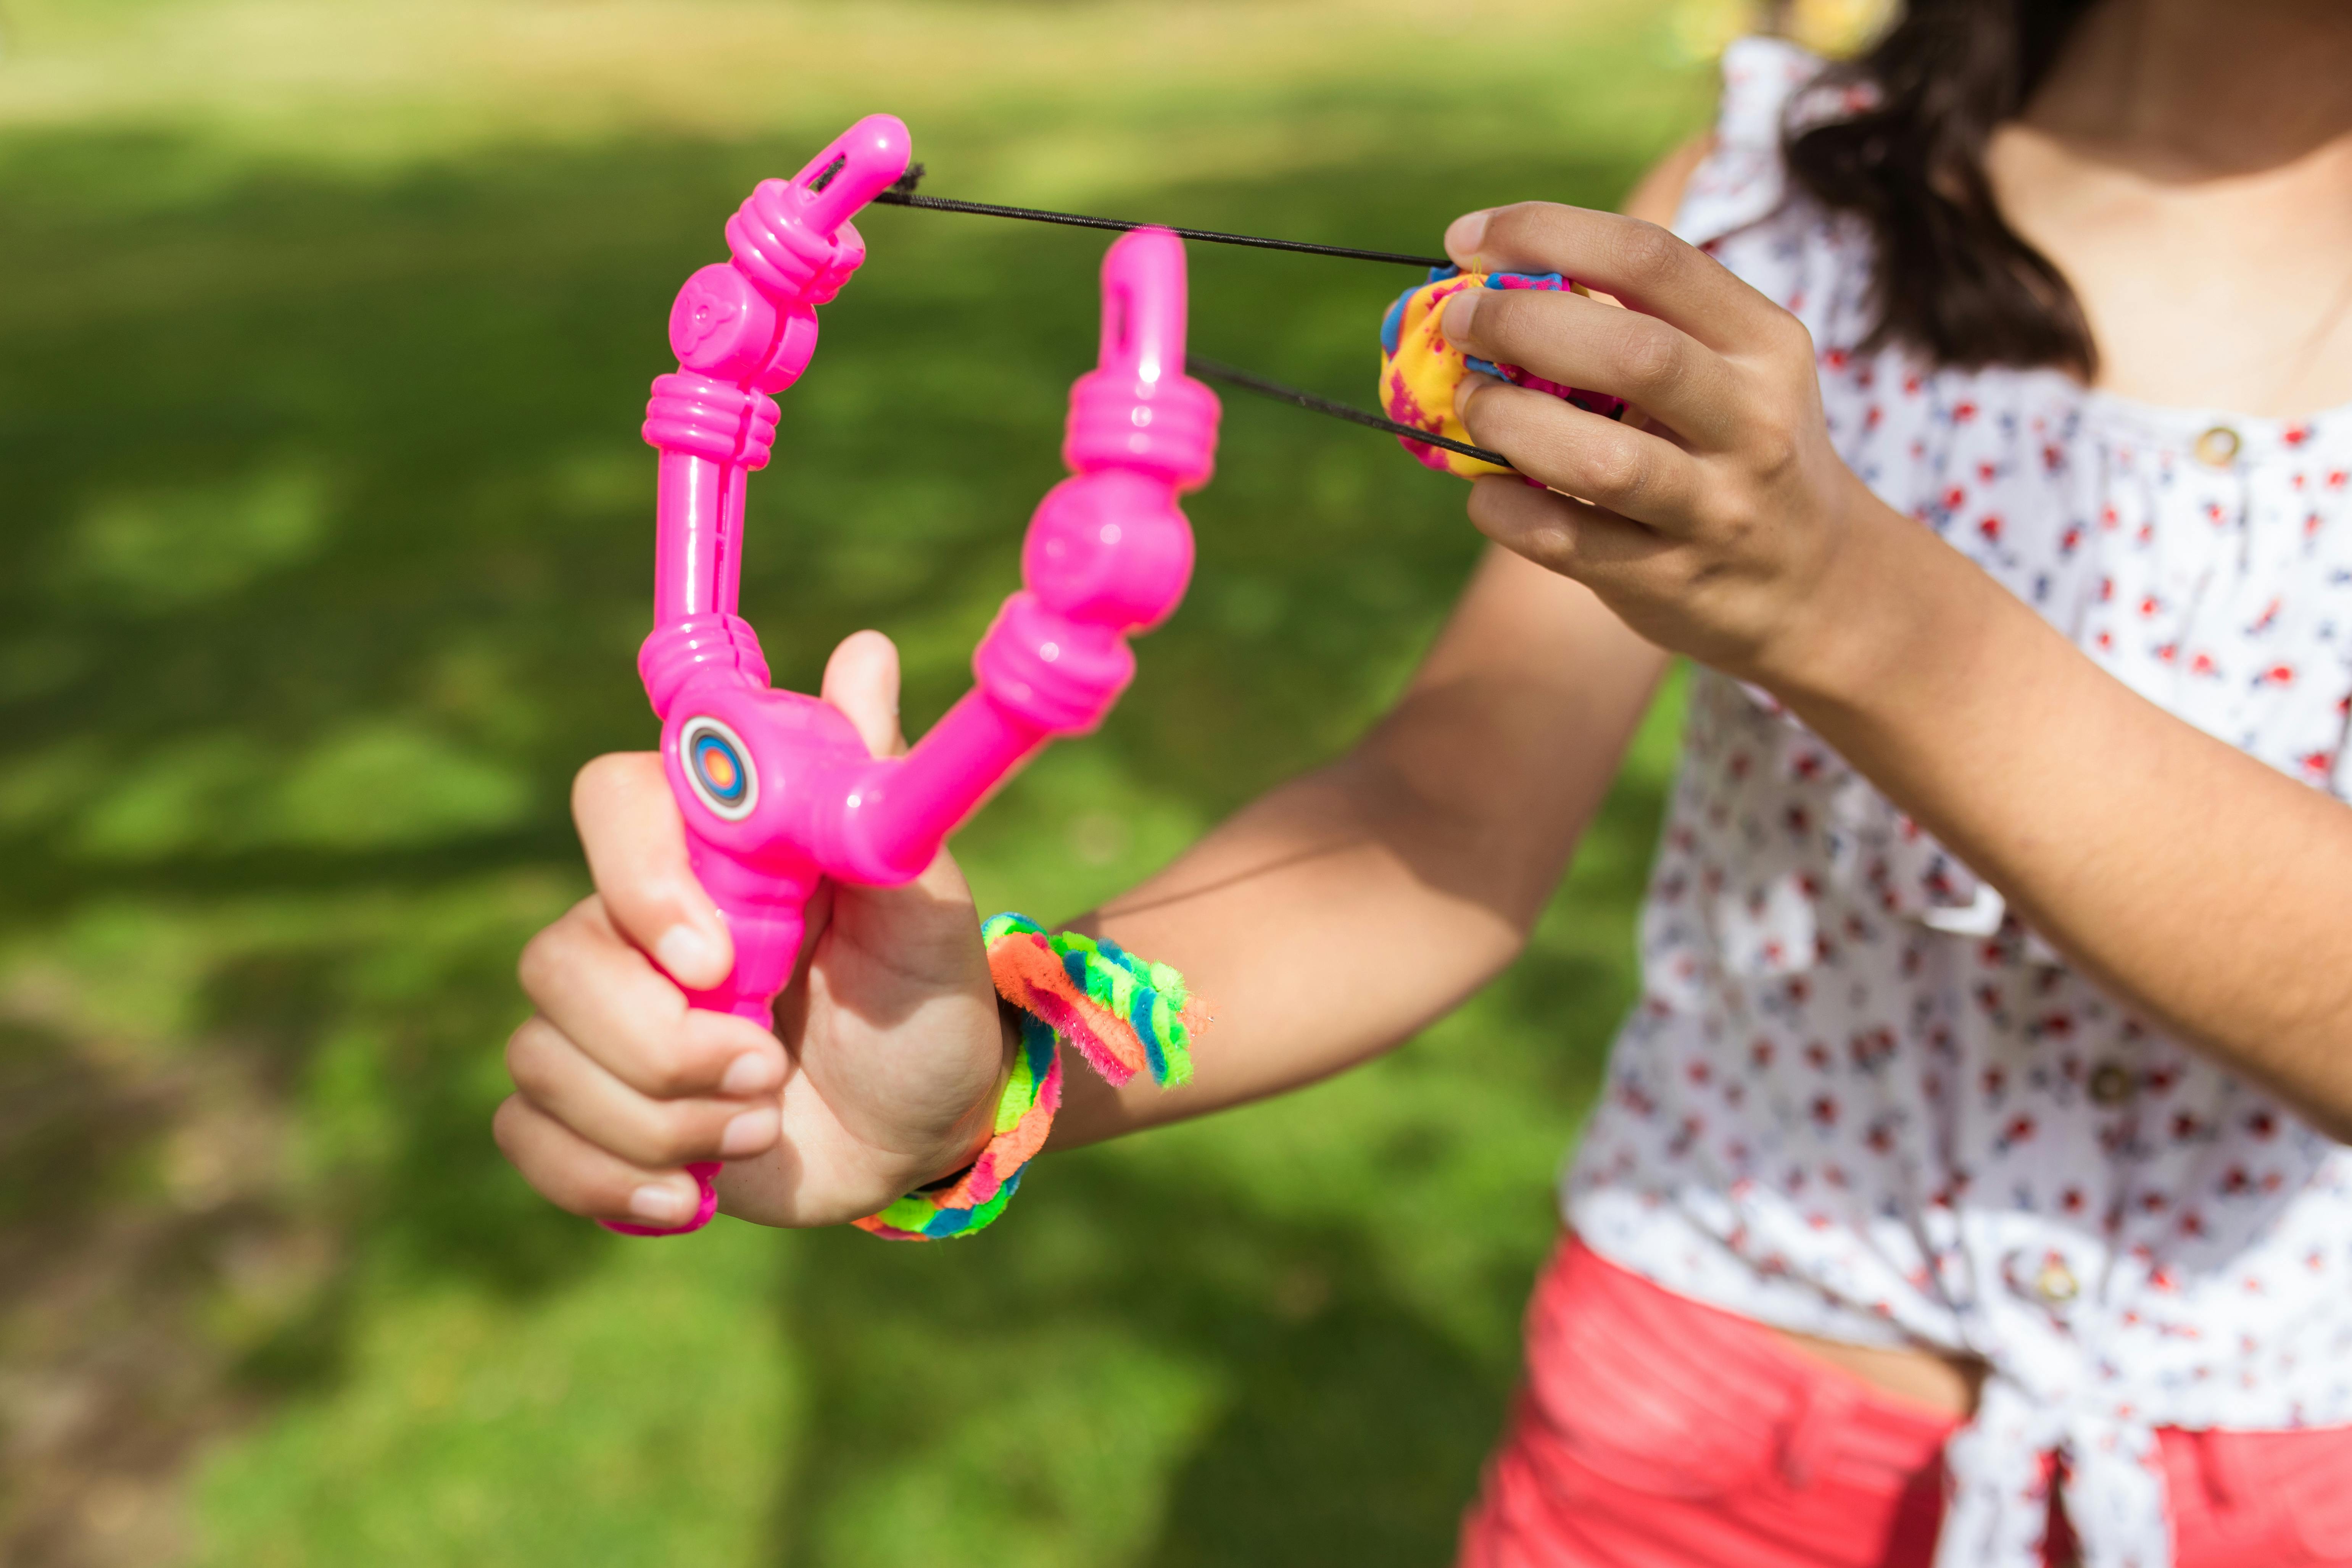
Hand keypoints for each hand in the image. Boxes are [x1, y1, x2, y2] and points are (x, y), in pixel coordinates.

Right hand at [495, 631, 1011, 1229]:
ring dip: (662, 1121)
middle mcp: (636, 920)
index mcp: (706, 847)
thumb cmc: (927, 993)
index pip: (610, 803)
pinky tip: (690, 1198)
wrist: (927, 1117)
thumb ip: (875, 796)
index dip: (639, 883)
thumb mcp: (923, 903)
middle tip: (770, 1071)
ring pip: (541, 1057)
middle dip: (663, 1044)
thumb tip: (867, 652)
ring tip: (763, 1127)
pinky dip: (605, 1179)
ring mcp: (603, 1017)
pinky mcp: (592, 1106)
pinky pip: (528, 1135)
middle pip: (555, 959)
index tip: (715, 959)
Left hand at [1439, 202, 1884, 689]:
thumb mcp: (1733, 368)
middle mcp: (1752, 422)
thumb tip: (1493, 283)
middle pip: (1630, 353)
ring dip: (1509, 422)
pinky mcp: (1667, 581)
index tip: (1469, 239)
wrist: (1814, 584)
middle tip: (1458, 321)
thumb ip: (1642, 322)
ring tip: (1473, 404)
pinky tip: (1486, 489)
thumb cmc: (1739, 447)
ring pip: (1598, 460)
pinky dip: (1503, 508)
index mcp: (1765, 343)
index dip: (1547, 234)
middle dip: (1520, 324)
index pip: (1652, 258)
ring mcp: (1714, 509)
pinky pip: (1562, 540)